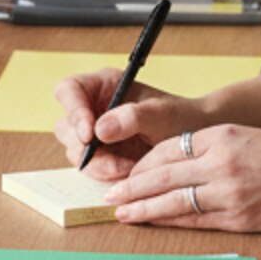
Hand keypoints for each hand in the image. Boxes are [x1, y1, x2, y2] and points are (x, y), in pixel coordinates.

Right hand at [51, 71, 206, 182]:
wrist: (193, 142)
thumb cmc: (180, 118)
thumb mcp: (161, 114)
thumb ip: (132, 117)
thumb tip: (100, 130)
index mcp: (103, 85)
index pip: (69, 91)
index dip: (73, 111)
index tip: (90, 135)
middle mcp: (93, 107)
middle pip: (67, 127)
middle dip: (86, 148)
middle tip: (113, 161)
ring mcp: (94, 134)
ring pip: (75, 152)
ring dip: (99, 165)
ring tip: (129, 167)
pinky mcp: (100, 156)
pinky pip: (90, 168)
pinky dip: (106, 174)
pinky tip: (129, 171)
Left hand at [104, 122, 260, 232]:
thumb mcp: (246, 136)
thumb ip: (211, 147)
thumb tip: (174, 163)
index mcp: (221, 135)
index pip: (168, 149)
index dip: (143, 164)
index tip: (128, 172)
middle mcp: (221, 162)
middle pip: (163, 175)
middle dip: (131, 186)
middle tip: (109, 194)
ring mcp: (229, 192)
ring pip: (173, 201)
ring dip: (143, 208)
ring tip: (122, 212)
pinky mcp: (240, 218)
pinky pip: (196, 221)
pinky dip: (171, 222)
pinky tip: (155, 223)